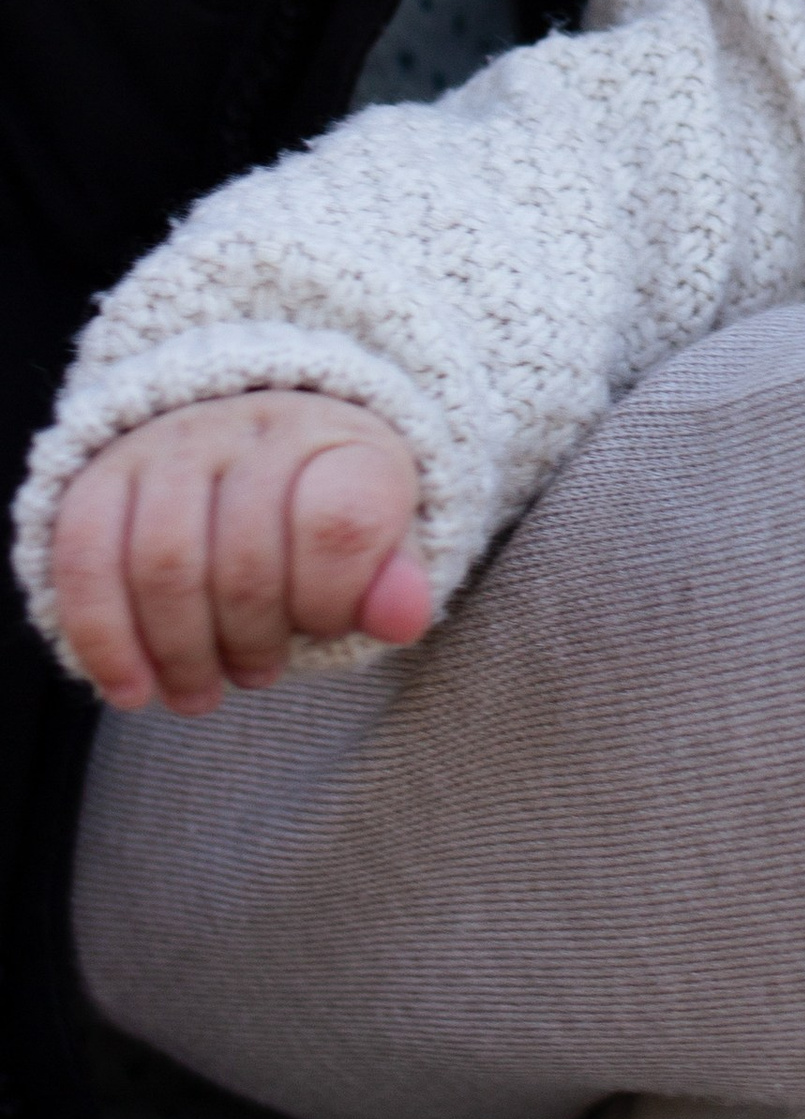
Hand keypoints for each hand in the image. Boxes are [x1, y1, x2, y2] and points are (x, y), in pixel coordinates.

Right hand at [51, 390, 430, 715]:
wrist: (250, 434)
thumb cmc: (320, 505)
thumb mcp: (380, 534)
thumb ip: (392, 579)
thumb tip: (404, 618)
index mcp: (340, 440)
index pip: (341, 522)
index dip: (330, 600)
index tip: (324, 625)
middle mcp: (254, 427)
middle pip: (244, 561)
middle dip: (249, 641)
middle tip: (255, 675)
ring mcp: (172, 445)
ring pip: (163, 565)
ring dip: (180, 652)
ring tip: (199, 691)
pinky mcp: (101, 473)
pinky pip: (86, 560)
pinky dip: (105, 638)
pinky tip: (130, 689)